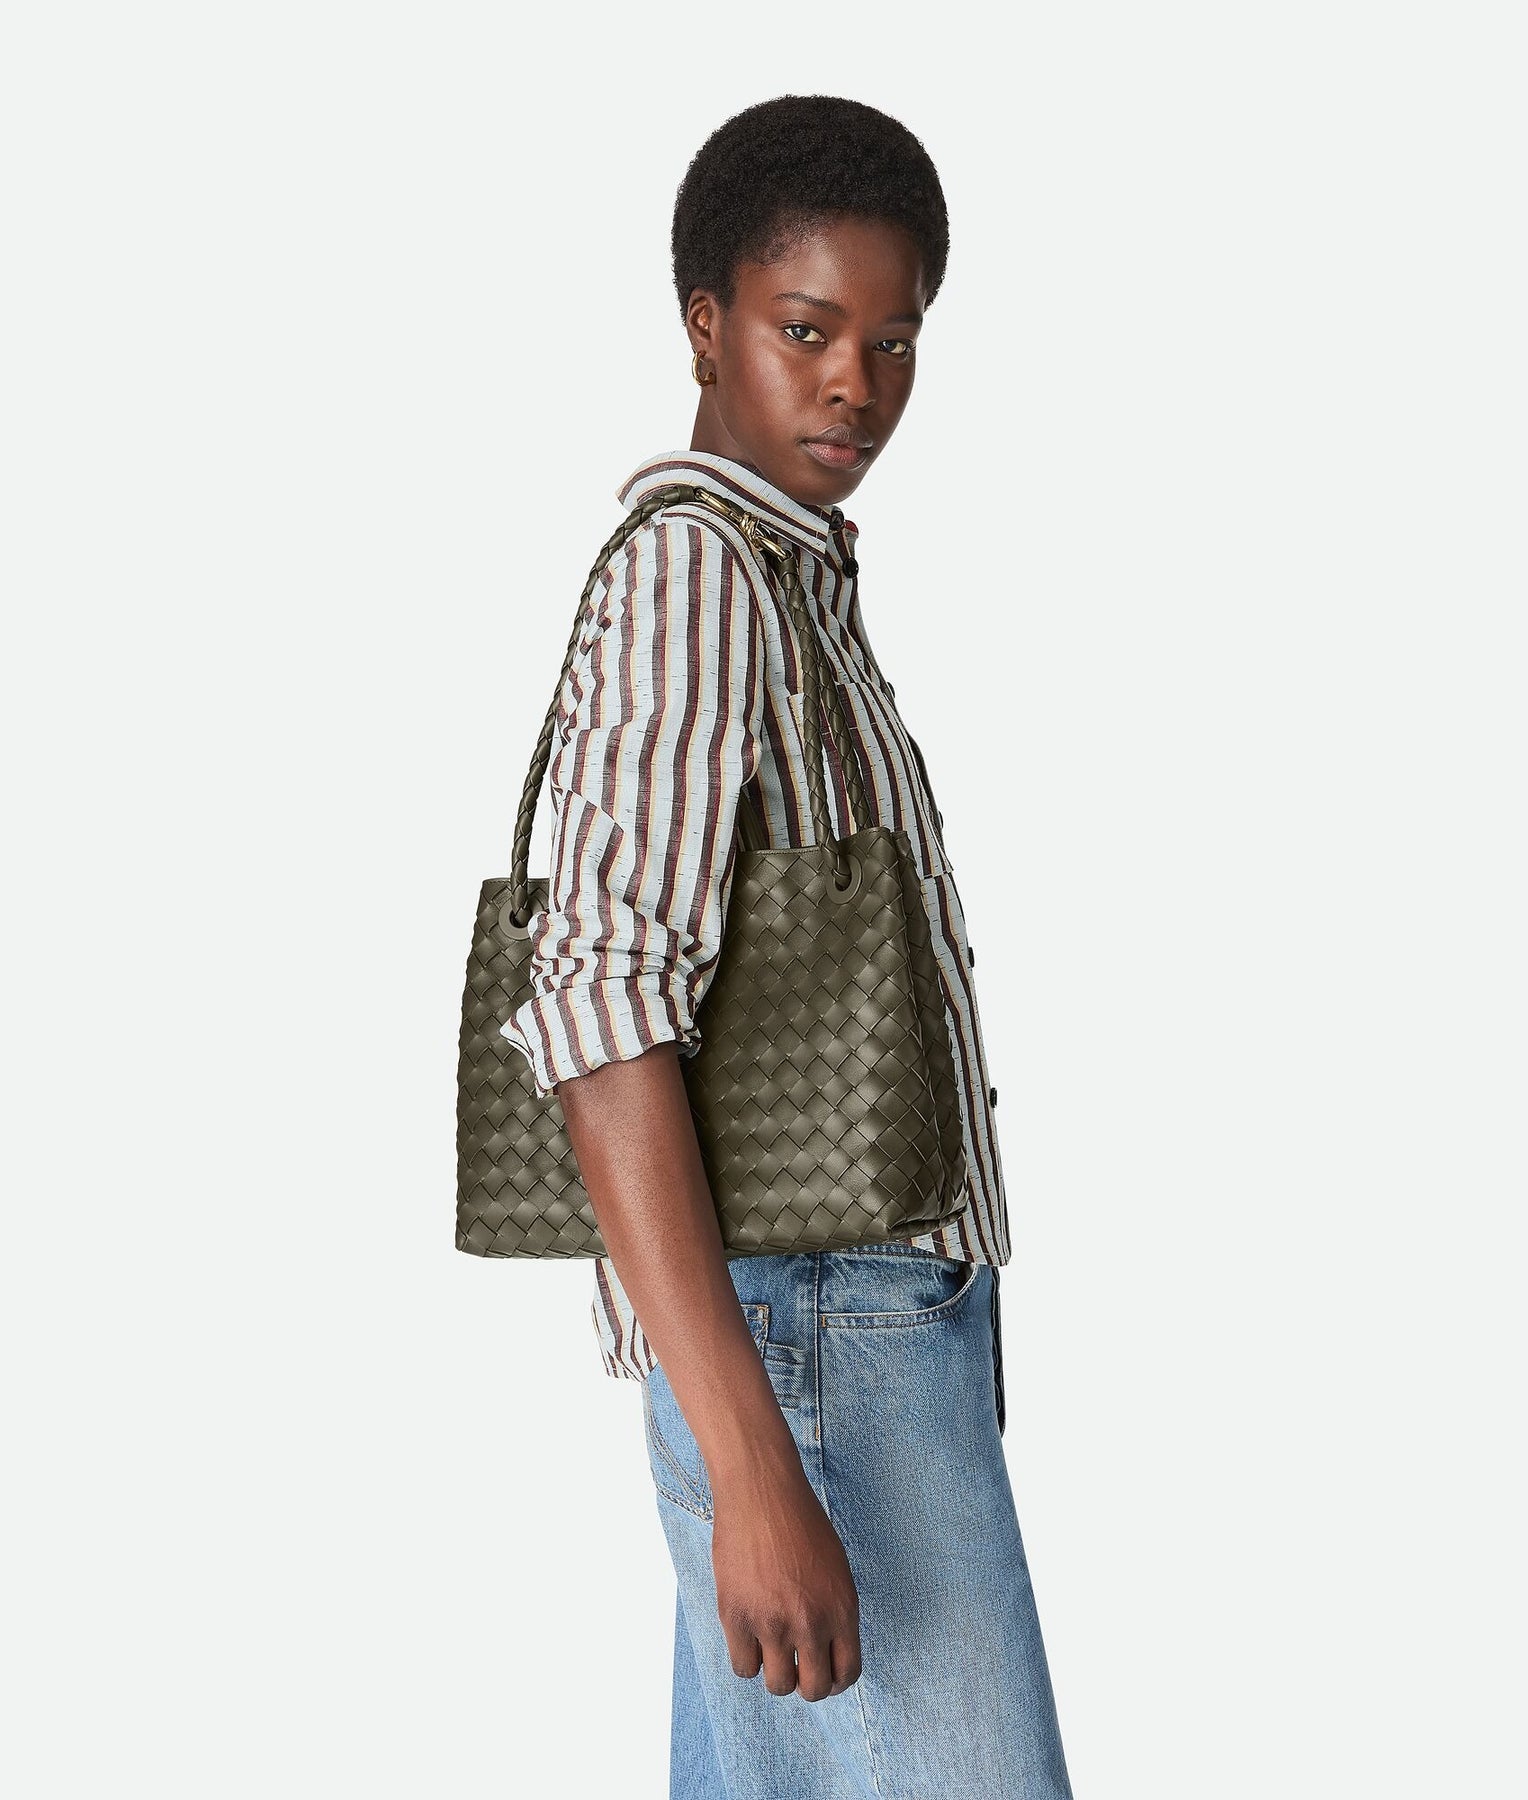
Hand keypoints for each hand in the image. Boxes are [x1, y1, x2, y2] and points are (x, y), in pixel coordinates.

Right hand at [710, 1463, 862, 1701]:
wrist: (761, 1492)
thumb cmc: (799, 1522)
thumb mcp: (836, 1567)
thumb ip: (834, 1611)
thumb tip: (826, 1652)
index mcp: (843, 1608)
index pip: (847, 1674)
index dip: (835, 1681)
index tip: (823, 1672)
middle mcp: (811, 1622)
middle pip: (814, 1689)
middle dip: (806, 1683)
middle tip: (795, 1666)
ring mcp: (772, 1623)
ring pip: (778, 1686)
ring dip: (776, 1674)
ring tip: (770, 1648)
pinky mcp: (736, 1617)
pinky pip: (743, 1667)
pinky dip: (747, 1658)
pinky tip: (748, 1635)